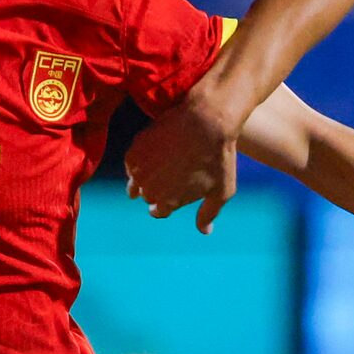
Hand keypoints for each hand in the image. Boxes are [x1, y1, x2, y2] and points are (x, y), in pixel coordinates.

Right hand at [125, 83, 247, 232]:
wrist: (205, 121)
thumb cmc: (218, 157)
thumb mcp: (221, 191)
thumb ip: (209, 214)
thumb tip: (205, 232)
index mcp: (168, 203)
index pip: (159, 211)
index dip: (165, 204)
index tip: (171, 195)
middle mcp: (149, 191)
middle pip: (147, 196)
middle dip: (156, 191)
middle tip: (167, 177)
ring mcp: (139, 172)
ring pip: (135, 182)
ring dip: (143, 178)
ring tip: (155, 168)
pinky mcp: (133, 152)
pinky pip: (131, 164)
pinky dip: (138, 162)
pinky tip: (151, 156)